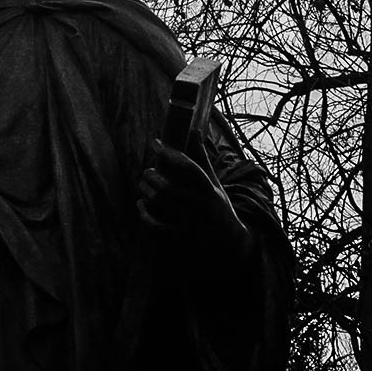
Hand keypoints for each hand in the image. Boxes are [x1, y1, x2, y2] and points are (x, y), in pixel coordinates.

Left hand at [137, 140, 253, 272]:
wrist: (230, 241)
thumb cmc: (219, 206)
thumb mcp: (214, 182)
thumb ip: (201, 157)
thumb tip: (195, 129)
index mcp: (210, 190)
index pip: (189, 167)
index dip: (170, 154)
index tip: (155, 143)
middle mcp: (200, 206)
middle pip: (169, 188)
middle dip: (153, 177)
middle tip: (148, 171)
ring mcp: (190, 222)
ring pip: (161, 205)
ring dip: (147, 191)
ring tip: (143, 184)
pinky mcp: (181, 235)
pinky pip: (158, 225)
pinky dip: (145, 213)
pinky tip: (141, 203)